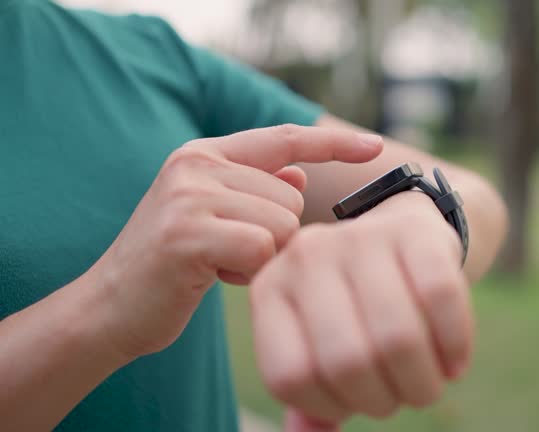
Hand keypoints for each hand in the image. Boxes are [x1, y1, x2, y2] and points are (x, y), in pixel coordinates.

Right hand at [87, 125, 382, 358]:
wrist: (110, 307)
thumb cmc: (174, 265)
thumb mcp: (215, 217)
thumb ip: (256, 191)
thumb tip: (299, 176)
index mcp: (205, 153)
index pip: (284, 139)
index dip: (333, 144)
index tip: (375, 146)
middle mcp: (195, 163)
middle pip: (291, 198)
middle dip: (274, 237)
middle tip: (229, 252)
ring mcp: (189, 195)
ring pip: (281, 226)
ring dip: (260, 257)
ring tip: (218, 263)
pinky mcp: (187, 233)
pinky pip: (260, 251)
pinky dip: (246, 274)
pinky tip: (212, 277)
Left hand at [249, 192, 473, 430]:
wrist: (400, 234)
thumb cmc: (355, 305)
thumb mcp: (319, 338)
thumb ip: (310, 389)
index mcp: (271, 290)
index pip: (290, 377)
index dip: (331, 407)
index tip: (356, 403)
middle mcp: (308, 256)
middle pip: (348, 360)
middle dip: (384, 400)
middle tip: (402, 396)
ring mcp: (361, 237)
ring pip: (398, 336)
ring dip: (423, 382)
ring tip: (429, 383)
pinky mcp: (414, 231)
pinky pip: (441, 300)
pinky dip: (455, 346)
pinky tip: (454, 361)